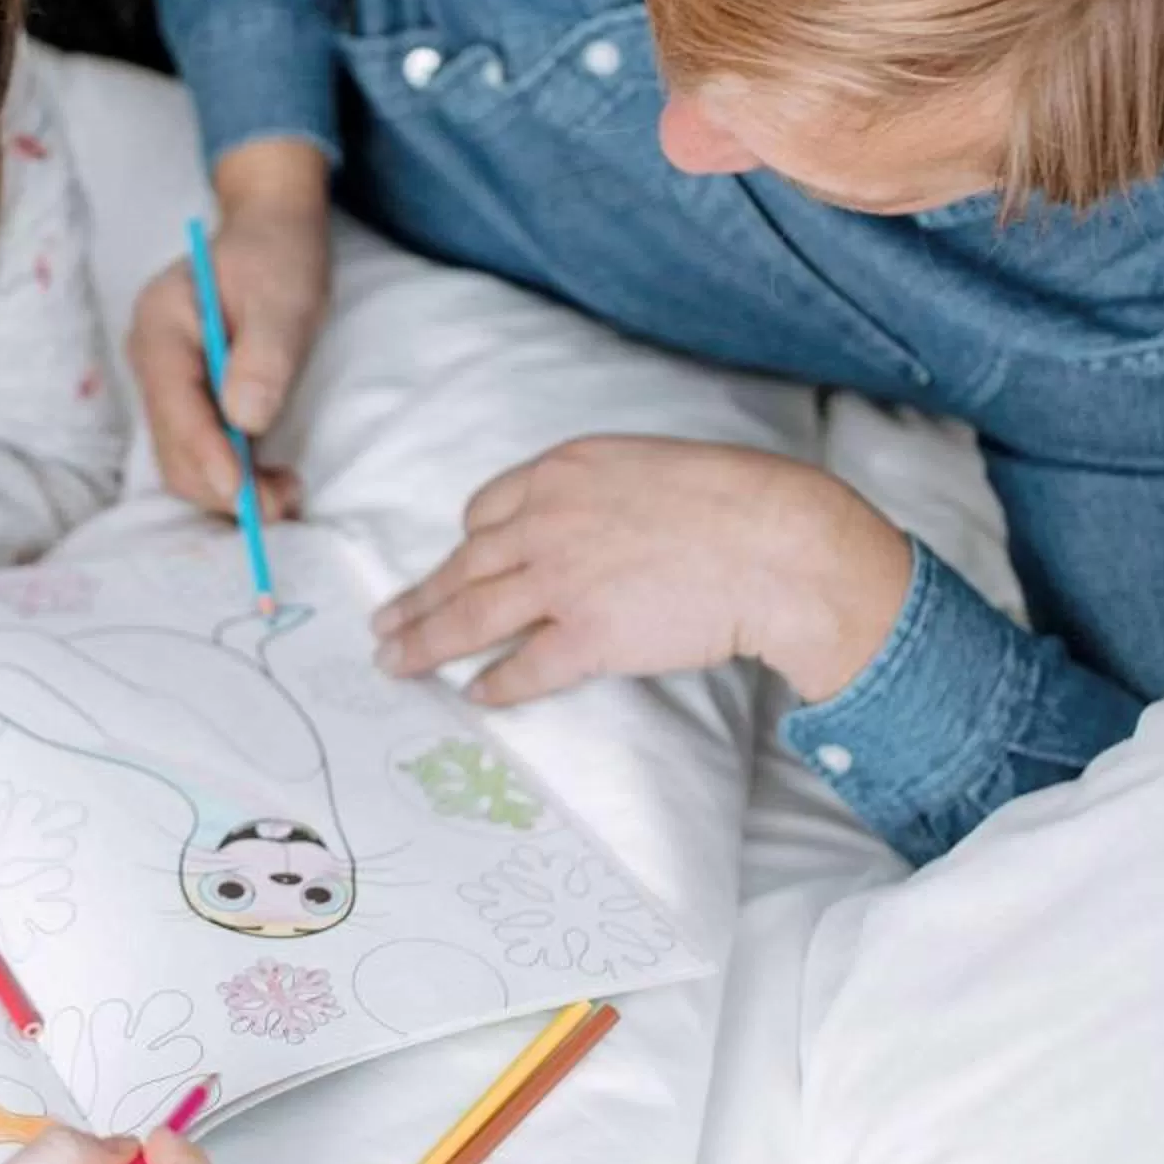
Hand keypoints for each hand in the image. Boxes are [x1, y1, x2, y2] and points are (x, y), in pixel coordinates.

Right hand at [127, 138, 331, 516]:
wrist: (271, 236)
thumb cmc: (277, 258)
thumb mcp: (284, 298)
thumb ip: (264, 354)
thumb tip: (244, 419)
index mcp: (161, 325)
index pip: (174, 405)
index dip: (208, 455)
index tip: (244, 495)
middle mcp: (150, 360)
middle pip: (172, 446)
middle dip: (222, 486)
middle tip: (282, 504)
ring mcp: (165, 385)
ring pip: (184, 460)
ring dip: (229, 491)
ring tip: (286, 494)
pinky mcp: (187, 403)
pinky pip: (200, 454)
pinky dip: (233, 478)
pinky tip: (271, 481)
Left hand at [373, 437, 916, 705]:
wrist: (780, 543)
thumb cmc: (738, 501)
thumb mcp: (654, 467)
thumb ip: (606, 493)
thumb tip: (595, 524)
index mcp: (564, 472)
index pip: (487, 510)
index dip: (467, 544)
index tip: (454, 563)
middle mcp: (548, 522)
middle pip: (462, 566)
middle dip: (416, 599)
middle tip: (383, 623)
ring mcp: (563, 581)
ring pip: (470, 616)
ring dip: (425, 643)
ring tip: (394, 663)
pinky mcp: (587, 637)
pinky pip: (522, 667)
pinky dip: (493, 684)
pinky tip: (474, 696)